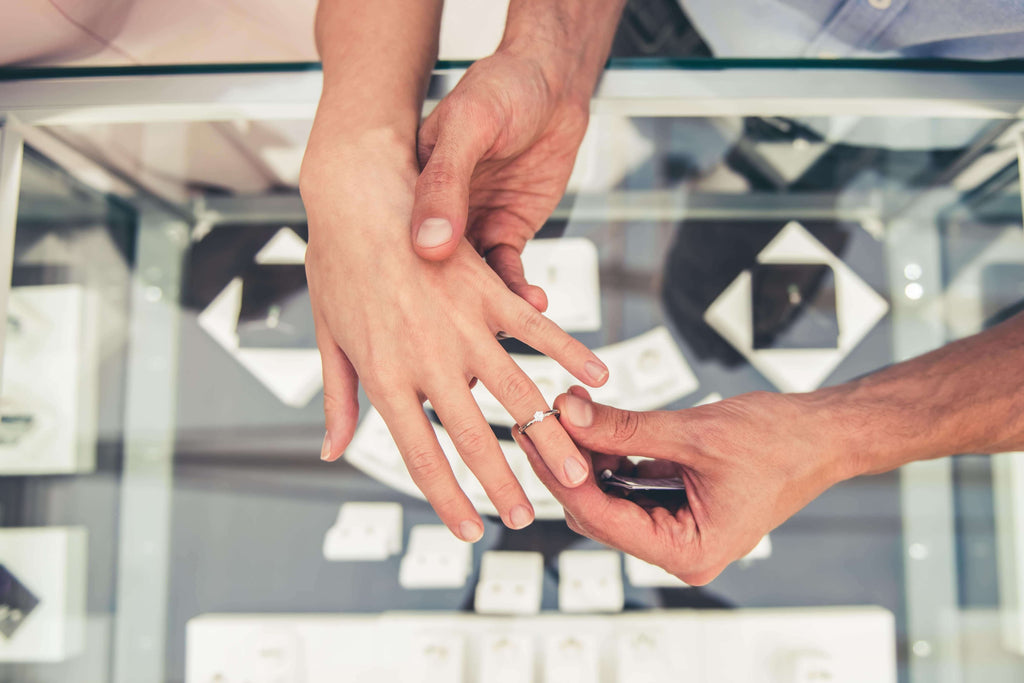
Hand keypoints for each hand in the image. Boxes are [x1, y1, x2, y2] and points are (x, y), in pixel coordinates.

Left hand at [300, 133, 608, 540]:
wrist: (358, 187)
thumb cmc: (337, 259)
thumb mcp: (329, 336)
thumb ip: (338, 398)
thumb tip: (332, 449)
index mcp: (386, 376)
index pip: (421, 456)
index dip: (447, 499)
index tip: (469, 528)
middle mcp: (429, 359)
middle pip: (476, 438)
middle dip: (505, 485)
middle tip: (529, 517)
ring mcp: (463, 324)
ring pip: (518, 393)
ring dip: (550, 437)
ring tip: (576, 468)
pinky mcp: (488, 290)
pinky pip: (538, 329)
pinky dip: (571, 353)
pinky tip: (597, 376)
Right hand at [410, 51, 589, 310]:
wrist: (552, 82)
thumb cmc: (502, 89)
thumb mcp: (468, 126)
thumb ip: (447, 182)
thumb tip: (430, 244)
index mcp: (413, 185)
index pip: (396, 240)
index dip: (398, 282)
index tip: (400, 316)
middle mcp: (438, 210)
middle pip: (430, 273)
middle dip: (439, 313)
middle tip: (448, 347)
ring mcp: (472, 223)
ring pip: (471, 282)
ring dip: (486, 310)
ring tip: (502, 331)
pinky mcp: (505, 230)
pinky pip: (506, 271)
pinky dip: (517, 291)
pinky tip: (531, 303)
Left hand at [516, 386, 853, 583]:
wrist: (822, 434)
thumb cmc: (781, 443)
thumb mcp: (693, 433)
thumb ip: (626, 428)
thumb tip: (570, 414)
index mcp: (690, 552)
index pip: (605, 519)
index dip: (564, 476)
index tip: (538, 439)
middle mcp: (680, 549)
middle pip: (599, 511)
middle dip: (569, 464)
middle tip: (540, 420)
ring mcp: (677, 528)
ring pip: (608, 497)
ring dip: (587, 456)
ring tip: (566, 413)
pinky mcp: (675, 505)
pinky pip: (628, 485)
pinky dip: (610, 455)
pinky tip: (594, 423)